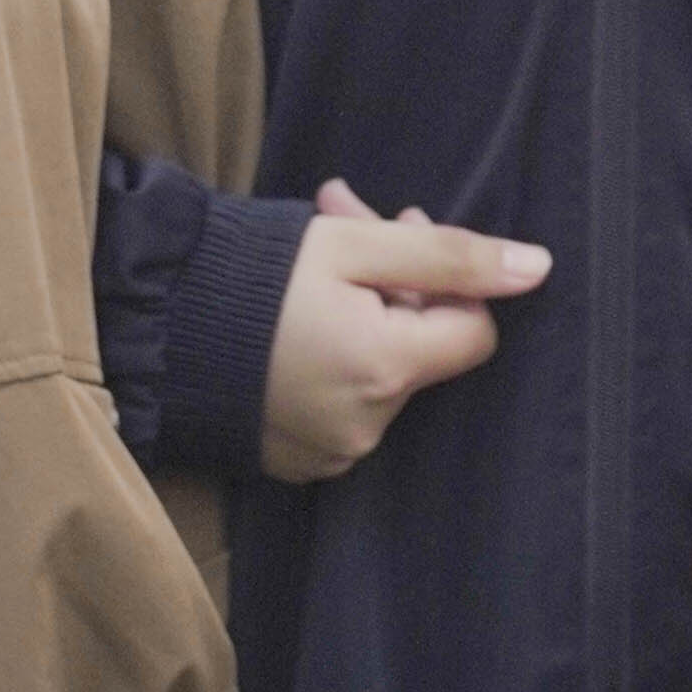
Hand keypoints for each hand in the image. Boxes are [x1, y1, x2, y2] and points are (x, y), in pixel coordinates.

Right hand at [259, 183, 549, 479]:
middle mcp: (368, 426)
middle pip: (423, 353)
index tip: (404, 244)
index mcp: (387, 368)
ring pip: (382, 380)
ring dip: (365, 325)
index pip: (475, 331)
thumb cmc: (251, 275)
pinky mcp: (299, 464)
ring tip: (311, 277)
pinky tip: (291, 330)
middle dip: (401, 291)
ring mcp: (331, 453)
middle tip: (351, 227)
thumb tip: (540, 269)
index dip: (451, 283)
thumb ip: (449, 254)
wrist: (151, 325)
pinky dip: (332, 369)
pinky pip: (344, 413)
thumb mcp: (352, 244)